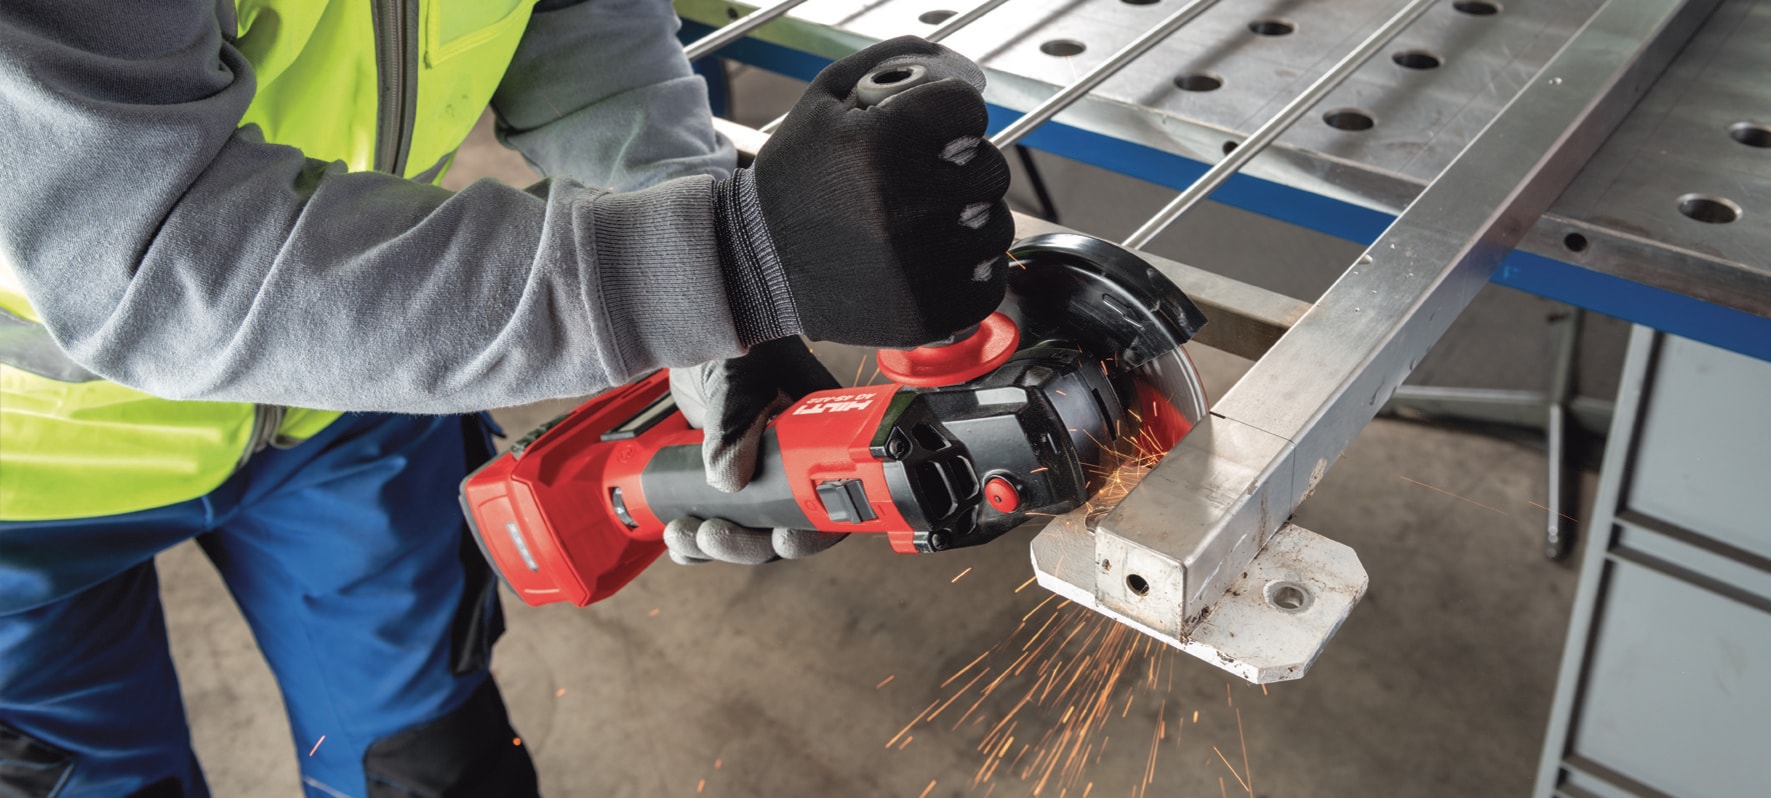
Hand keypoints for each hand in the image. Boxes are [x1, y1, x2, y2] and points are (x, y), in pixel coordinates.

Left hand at [664, 338, 846, 564]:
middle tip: (716, 536)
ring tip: (685, 535)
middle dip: (751, 541)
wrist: (685, 319)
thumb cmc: (730, 327)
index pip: (836, 492)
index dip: (817, 526)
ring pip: (750, 526)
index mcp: (820, 427)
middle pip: (788, 521)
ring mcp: (758, 464)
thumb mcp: (737, 372)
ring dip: (718, 543)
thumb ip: (735, 419)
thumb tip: (729, 479)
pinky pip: (719, 515)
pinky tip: (677, 536)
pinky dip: (698, 535)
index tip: (785, 538)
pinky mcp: (723, 469)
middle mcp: (795, 453)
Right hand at [712, 36, 1012, 348]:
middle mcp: (905, 206)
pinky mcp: (925, 314)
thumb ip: (893, 64)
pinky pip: (989, 284)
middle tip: (927, 177)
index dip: (950, 114)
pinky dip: (972, 271)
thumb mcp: (824, 101)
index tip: (931, 130)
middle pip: (991, 168)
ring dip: (972, 219)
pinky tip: (938, 260)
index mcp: (880, 145)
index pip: (968, 110)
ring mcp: (919, 267)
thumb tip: (961, 68)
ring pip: (997, 227)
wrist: (756, 263)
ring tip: (929, 221)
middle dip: (964, 165)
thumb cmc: (795, 179)